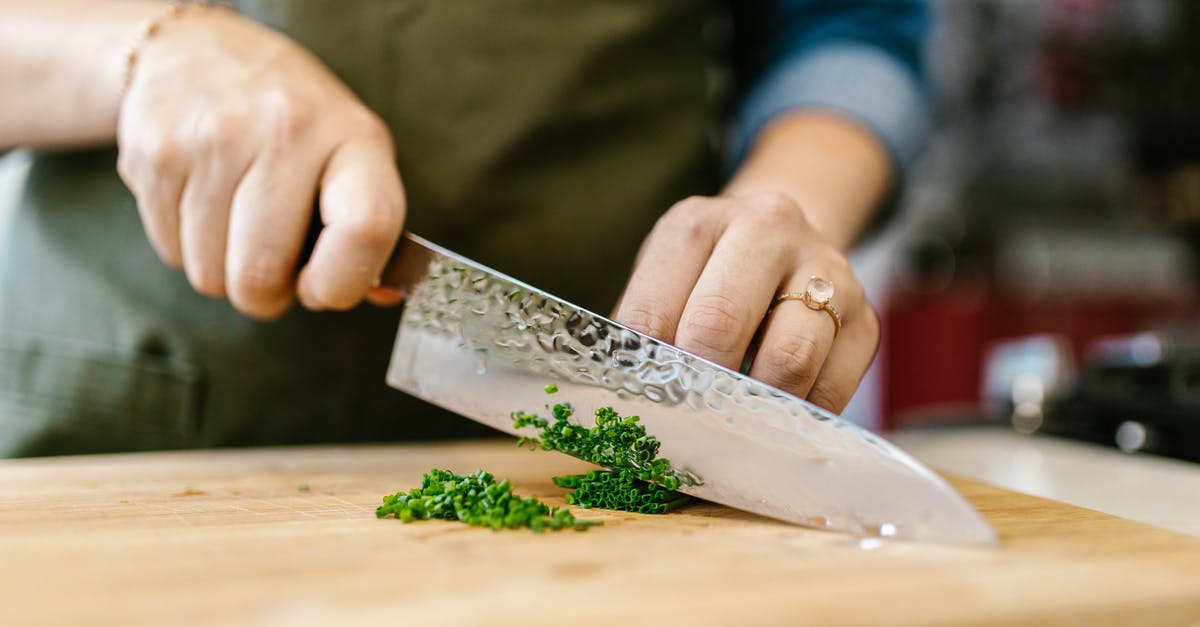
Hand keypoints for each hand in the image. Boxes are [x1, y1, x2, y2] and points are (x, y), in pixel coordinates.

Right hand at [116, 9, 403, 318]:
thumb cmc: (297, 122)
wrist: (200, 51)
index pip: (365, 227)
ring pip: (210, 274)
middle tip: (275, 264)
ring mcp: (211, 140)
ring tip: (240, 222)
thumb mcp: (352, 153)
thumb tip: (377, 296)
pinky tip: (205, 203)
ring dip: (225, 271)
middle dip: (268, 293)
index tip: (325, 287)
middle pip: (261, 274)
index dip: (343, 281)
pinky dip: (189, 247)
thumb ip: (369, 228)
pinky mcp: (153, 154)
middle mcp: (283, 129)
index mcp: (352, 136)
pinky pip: (171, 253)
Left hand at [613, 192, 879, 411]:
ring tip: (734, 420)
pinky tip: (776, 414)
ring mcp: (826, 271)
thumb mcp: (667, 282)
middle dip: (697, 385)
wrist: (788, 246)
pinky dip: (798, 416)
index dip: (644, 371)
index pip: (652, 311)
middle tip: (688, 419)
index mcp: (697, 223)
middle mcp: (767, 229)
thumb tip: (630, 401)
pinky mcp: (866, 319)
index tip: (645, 405)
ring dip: (753, 407)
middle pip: (718, 325)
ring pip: (788, 361)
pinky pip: (830, 389)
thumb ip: (646, 332)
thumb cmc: (709, 278)